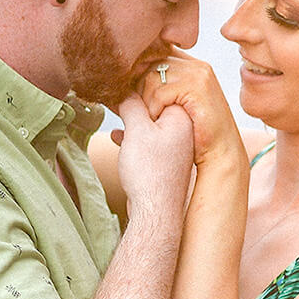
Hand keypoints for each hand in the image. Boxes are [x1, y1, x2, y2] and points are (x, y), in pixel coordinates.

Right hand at [113, 95, 193, 215]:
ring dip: (131, 123)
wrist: (155, 212)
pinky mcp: (165, 160)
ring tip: (115, 119)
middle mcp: (184, 129)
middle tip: (114, 102)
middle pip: (154, 106)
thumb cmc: (149, 171)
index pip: (161, 89)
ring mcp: (176, 146)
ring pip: (149, 124)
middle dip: (133, 105)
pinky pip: (148, 141)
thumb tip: (125, 90)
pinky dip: (133, 138)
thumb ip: (131, 104)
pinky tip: (117, 138)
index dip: (138, 87)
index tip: (120, 88)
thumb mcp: (136, 130)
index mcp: (183, 117)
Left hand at [141, 54, 245, 174]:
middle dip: (138, 88)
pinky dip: (154, 109)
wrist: (222, 152)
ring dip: (145, 100)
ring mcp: (198, 74)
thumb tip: (124, 76)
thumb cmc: (196, 134)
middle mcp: (196, 65)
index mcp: (191, 65)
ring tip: (152, 118)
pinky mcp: (197, 87)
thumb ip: (159, 87)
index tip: (134, 97)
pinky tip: (158, 122)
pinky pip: (160, 92)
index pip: (154, 55)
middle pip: (150, 64)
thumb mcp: (176, 105)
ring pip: (152, 77)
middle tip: (139, 111)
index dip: (139, 74)